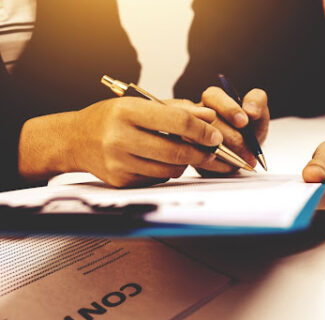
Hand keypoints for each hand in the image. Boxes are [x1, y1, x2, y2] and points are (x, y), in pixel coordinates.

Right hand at [19, 97, 222, 186]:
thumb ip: (177, 110)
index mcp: (127, 111)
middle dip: (201, 153)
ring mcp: (118, 162)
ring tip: (183, 152)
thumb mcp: (140, 104)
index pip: (177, 122)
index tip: (214, 135)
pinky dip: (165, 170)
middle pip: (176, 151)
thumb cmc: (111, 118)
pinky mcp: (120, 181)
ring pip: (170, 169)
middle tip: (211, 150)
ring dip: (184, 162)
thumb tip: (209, 117)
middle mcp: (120, 138)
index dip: (202, 130)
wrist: (75, 140)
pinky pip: (157, 178)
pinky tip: (158, 160)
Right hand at [194, 86, 269, 173]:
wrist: (243, 153)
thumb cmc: (249, 130)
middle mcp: (197, 115)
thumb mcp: (258, 113)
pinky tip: (230, 165)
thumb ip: (257, 101)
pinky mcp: (188, 155)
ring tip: (241, 160)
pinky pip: (198, 160)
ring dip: (225, 153)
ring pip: (201, 142)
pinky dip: (218, 165)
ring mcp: (190, 135)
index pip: (213, 96)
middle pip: (208, 122)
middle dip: (232, 138)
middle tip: (247, 150)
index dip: (229, 109)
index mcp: (213, 100)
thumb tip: (250, 110)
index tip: (244, 122)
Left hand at [302, 140, 324, 230]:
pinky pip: (321, 223)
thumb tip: (310, 176)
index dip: (315, 197)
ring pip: (320, 218)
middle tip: (299, 187)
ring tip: (315, 189)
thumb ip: (322, 161)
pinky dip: (314, 211)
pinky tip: (317, 199)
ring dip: (310, 205)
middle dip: (308, 199)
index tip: (298, 194)